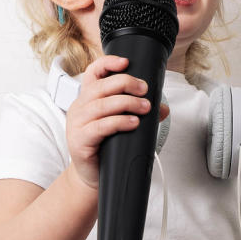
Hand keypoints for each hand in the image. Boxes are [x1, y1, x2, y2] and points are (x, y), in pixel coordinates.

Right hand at [65, 54, 169, 191]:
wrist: (92, 177)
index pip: (92, 73)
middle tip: (145, 90)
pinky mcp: (80, 140)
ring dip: (127, 103)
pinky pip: (100, 126)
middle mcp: (79, 107)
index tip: (126, 62)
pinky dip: (119, 122)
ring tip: (145, 108)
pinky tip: (133, 123)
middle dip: (125, 83)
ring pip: (101, 105)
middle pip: (100, 86)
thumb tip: (163, 108)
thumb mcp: (121, 126)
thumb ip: (139, 113)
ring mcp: (77, 124)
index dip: (107, 63)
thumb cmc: (106, 147)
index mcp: (87, 99)